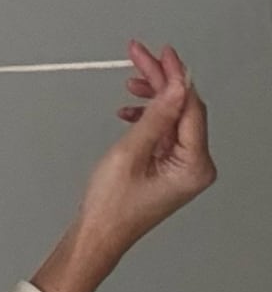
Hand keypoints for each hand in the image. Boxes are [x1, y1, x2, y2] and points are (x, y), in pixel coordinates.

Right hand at [74, 40, 216, 258]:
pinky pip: (165, 134)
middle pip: (184, 110)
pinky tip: (130, 111)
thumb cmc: (110, 209)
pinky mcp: (169, 168)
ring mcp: (183, 168)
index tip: (162, 54)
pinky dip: (149, 119)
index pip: (190, 108)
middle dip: (162, 83)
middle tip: (141, 59)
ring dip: (153, 98)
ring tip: (132, 83)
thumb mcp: (130, 153)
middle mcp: (195, 167)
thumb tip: (176, 85)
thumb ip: (156, 115)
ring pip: (173, 118)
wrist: (96, 237)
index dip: (175, 77)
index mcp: (194, 166)